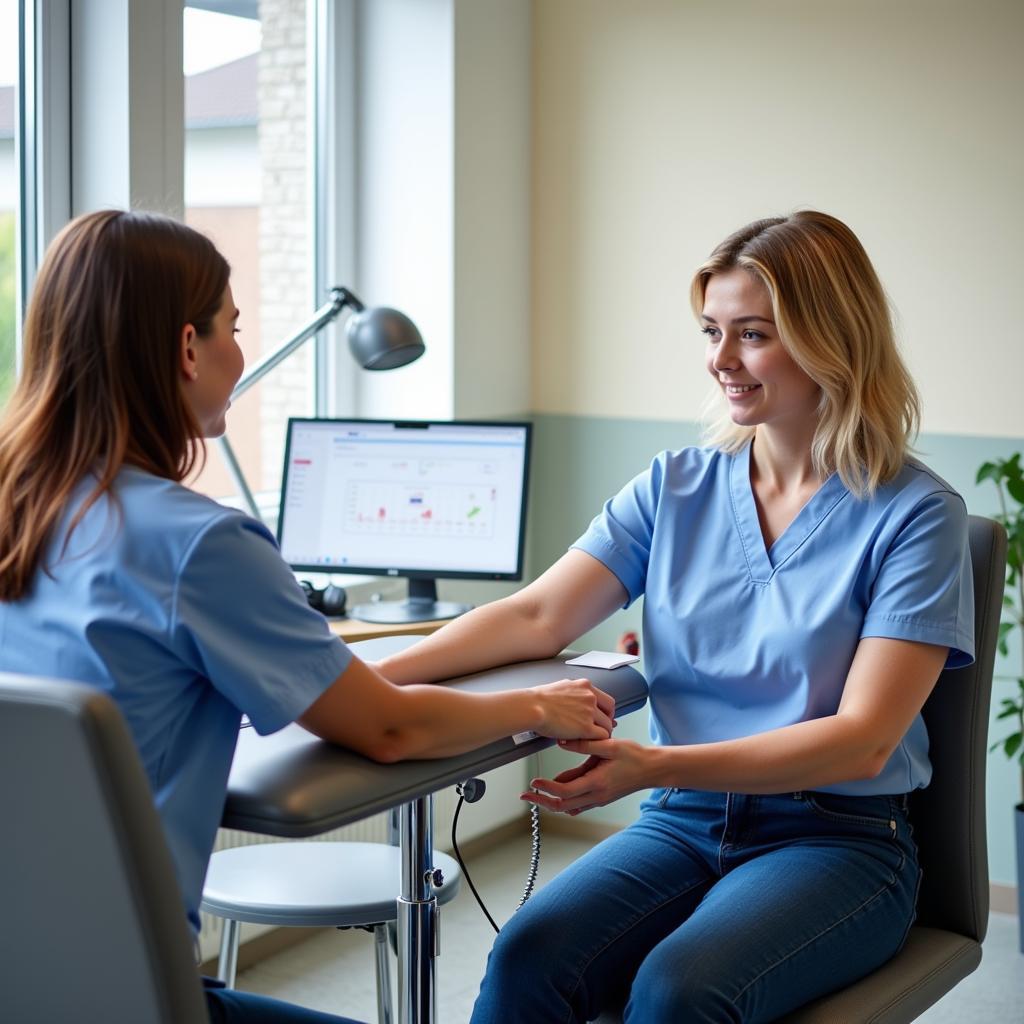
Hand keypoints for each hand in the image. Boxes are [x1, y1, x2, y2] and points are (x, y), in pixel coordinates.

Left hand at [522, 738, 650, 814]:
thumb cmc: (634, 756)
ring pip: (569, 807)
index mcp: (597, 783)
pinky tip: (558, 787)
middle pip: (562, 806)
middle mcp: (596, 796)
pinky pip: (578, 803)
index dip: (546, 788)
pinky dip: (565, 799)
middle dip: (542, 801)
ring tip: (537, 791)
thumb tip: (561, 740)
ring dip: (552, 801)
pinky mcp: (601, 797)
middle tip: (526, 795)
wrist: (653, 768)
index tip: (534, 782)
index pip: (565, 791)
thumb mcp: (609, 745)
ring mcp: (598, 799)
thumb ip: (585, 743)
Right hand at [531, 678, 615, 740]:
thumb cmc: (538, 699)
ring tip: (592, 739)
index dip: (605, 710)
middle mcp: (590, 696)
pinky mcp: (586, 727)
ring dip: (601, 733)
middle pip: (610, 711)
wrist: (532, 707)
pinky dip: (597, 741)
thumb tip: (572, 698)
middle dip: (607, 721)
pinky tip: (590, 743)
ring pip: (607, 725)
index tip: (603, 716)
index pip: (605, 698)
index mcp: (584, 686)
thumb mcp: (560, 687)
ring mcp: (589, 712)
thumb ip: (573, 693)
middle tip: (602, 728)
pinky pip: (602, 736)